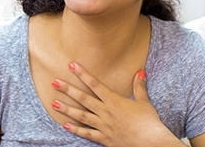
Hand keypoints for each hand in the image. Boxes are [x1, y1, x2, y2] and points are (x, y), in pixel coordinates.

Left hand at [50, 62, 184, 146]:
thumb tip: (140, 71)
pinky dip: (76, 129)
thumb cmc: (149, 122)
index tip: (71, 65)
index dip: (82, 74)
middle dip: (68, 89)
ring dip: (67, 109)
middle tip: (54, 82)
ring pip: (81, 116)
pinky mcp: (103, 138)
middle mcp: (105, 112)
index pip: (95, 84)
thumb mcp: (144, 102)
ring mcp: (103, 126)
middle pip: (83, 98)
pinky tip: (65, 125)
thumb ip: (139, 87)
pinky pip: (87, 133)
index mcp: (114, 101)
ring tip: (54, 103)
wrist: (150, 143)